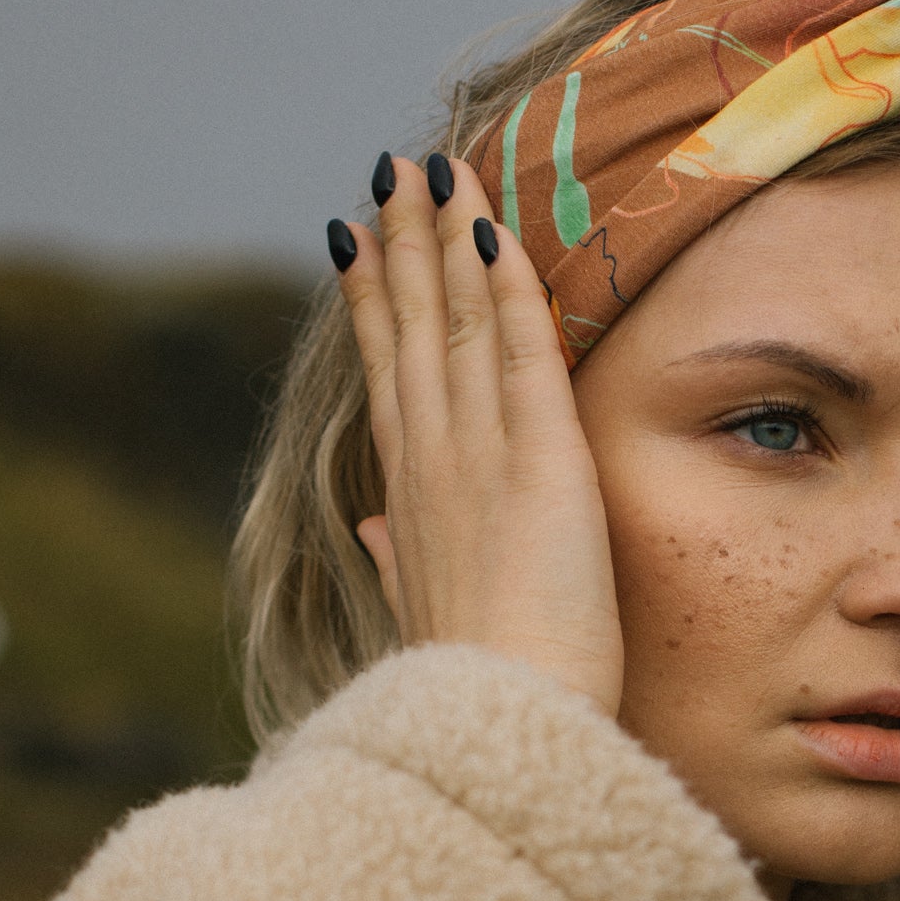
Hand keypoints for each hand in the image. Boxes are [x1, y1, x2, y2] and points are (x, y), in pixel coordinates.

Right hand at [334, 153, 623, 715]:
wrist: (499, 730)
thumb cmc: (478, 692)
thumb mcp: (427, 615)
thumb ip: (400, 561)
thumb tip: (375, 532)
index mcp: (410, 500)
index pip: (391, 378)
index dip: (376, 305)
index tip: (358, 242)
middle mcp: (433, 462)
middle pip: (414, 330)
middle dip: (402, 246)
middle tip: (390, 173)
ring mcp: (480, 456)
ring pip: (460, 321)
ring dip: (447, 239)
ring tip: (432, 170)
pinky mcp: (542, 460)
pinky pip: (526, 350)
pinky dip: (510, 284)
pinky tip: (495, 228)